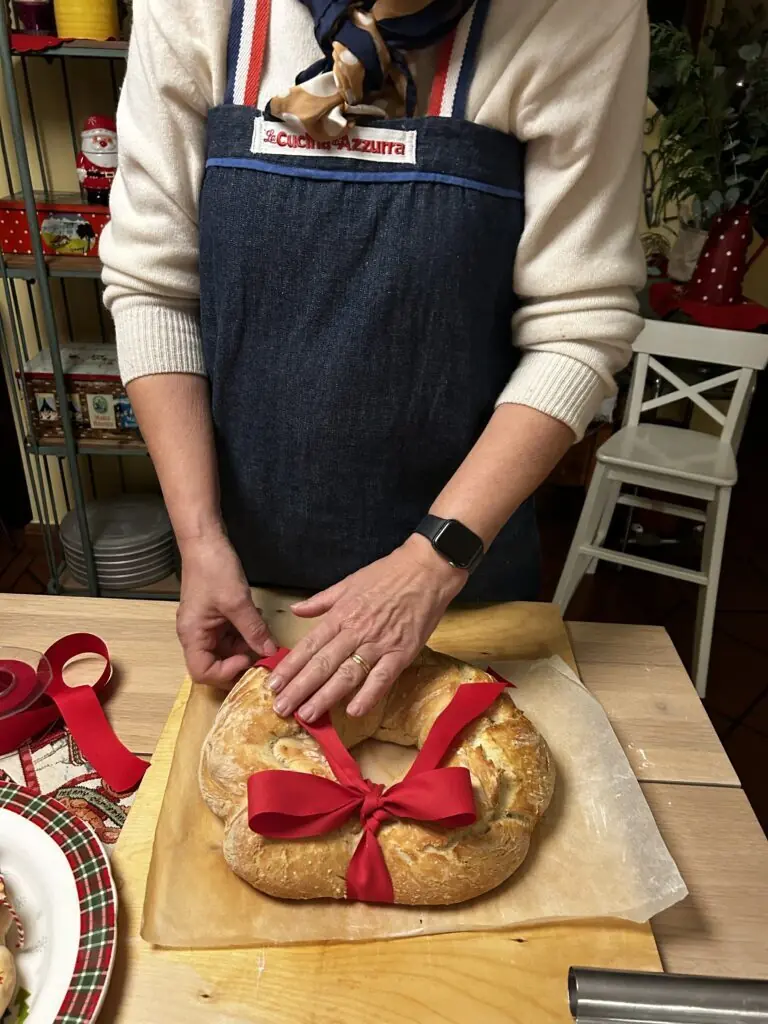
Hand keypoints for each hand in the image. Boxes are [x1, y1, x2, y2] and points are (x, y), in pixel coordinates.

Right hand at [177, 530, 276, 687]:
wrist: (205, 541)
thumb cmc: (214, 569)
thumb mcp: (237, 602)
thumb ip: (253, 631)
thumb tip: (270, 653)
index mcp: (192, 635)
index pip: (202, 673)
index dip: (226, 673)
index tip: (248, 660)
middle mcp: (196, 635)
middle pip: (215, 665)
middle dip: (239, 662)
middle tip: (262, 655)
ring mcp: (205, 626)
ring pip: (226, 650)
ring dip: (245, 646)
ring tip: (263, 634)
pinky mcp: (215, 617)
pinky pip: (230, 635)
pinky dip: (245, 633)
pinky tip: (257, 622)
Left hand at [269, 535, 466, 720]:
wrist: (426, 569)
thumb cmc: (387, 574)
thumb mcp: (348, 582)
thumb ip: (321, 601)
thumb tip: (295, 610)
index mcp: (341, 615)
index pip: (309, 645)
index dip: (290, 666)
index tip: (273, 684)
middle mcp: (356, 631)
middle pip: (322, 664)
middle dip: (299, 688)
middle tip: (281, 708)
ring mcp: (379, 643)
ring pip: (347, 674)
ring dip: (325, 696)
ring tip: (307, 714)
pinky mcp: (402, 652)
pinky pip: (382, 677)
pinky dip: (368, 695)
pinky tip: (353, 711)